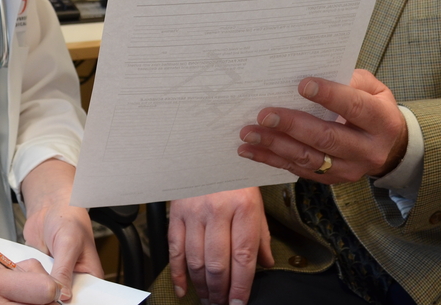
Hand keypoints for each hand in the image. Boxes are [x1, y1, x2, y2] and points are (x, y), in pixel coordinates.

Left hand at [20, 159, 102, 301]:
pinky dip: (27, 279)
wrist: (48, 205)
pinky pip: (32, 284)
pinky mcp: (41, 273)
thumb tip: (63, 296)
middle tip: (42, 281)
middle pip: (62, 299)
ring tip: (34, 273)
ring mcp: (55, 277)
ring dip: (35, 287)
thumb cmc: (68, 217)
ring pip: (44, 293)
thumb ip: (64, 270)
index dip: (70, 301)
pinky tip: (25, 272)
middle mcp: (73, 278)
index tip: (56, 300)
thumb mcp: (68, 243)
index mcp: (89, 274)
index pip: (83, 298)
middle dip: (50, 294)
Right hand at [168, 188, 274, 304]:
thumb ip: (261, 235)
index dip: (241, 286)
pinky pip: (175, 250)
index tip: (239, 303)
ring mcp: (194, 212)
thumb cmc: (235, 177)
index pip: (243, 257)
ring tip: (208, 299)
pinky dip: (178, 273)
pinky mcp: (177, 213)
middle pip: (217, 263)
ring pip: (196, 260)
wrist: (209, 151)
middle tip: (222, 304)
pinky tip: (183, 288)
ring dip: (202, 286)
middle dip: (220, 292)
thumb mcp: (256, 202)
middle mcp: (218, 210)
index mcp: (244, 208)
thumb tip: (265, 264)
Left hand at [237, 69, 407, 183]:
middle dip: (292, 125)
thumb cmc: (375, 108)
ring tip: (249, 133)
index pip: (355, 107)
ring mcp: (348, 169)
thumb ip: (352, 79)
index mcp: (381, 121)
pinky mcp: (331, 179)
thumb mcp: (375, 89)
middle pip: (327, 138)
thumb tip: (318, 73)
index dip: (329, 96)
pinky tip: (251, 150)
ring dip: (275, 146)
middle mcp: (367, 150)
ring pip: (309, 159)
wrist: (391, 148)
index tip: (302, 85)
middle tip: (264, 114)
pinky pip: (298, 170)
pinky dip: (272, 160)